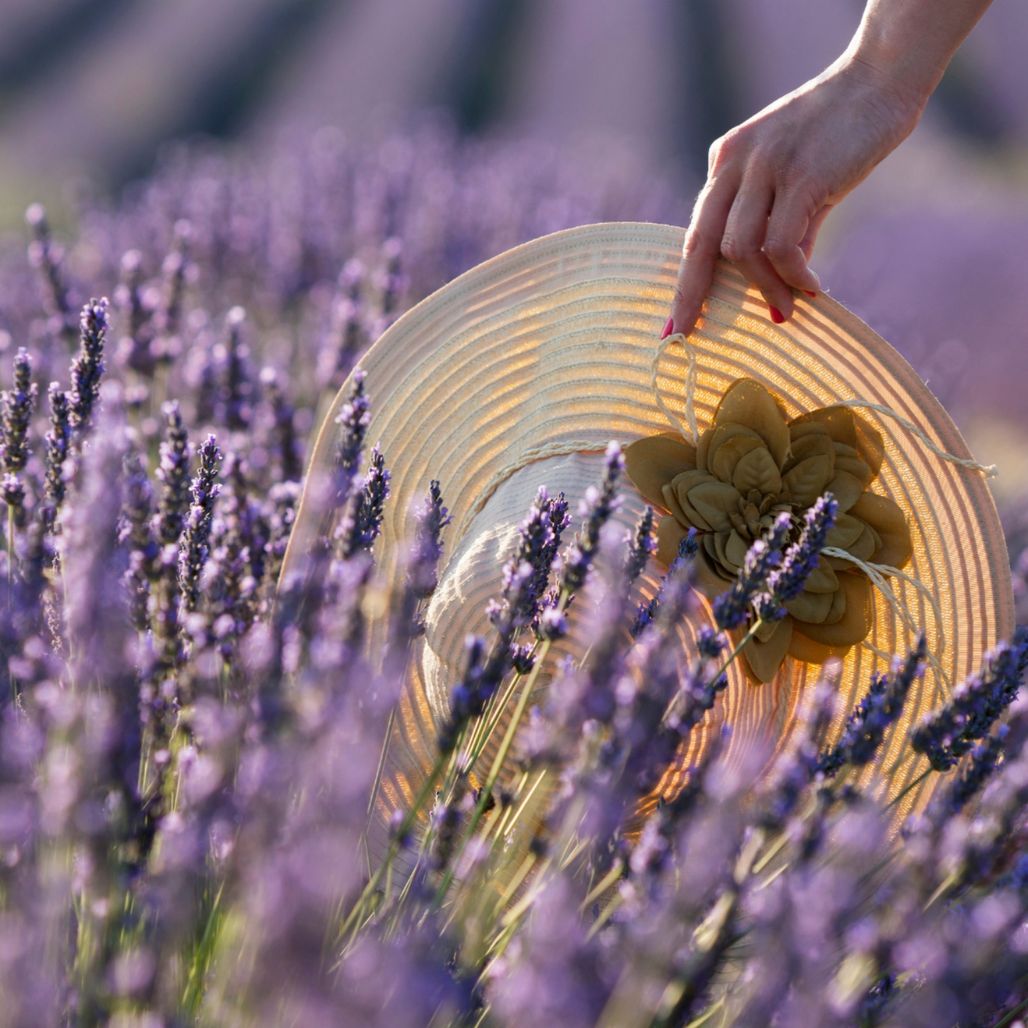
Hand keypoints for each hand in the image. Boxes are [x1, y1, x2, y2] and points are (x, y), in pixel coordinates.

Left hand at [668, 55, 925, 335]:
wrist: (881, 79)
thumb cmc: (842, 133)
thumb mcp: (799, 181)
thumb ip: (785, 230)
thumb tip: (783, 287)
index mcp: (726, 161)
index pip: (697, 230)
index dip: (686, 280)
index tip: (675, 323)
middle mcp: (735, 162)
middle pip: (700, 243)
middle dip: (691, 294)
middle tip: (689, 334)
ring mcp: (765, 167)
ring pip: (741, 249)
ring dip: (764, 288)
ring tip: (786, 308)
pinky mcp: (801, 176)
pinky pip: (781, 245)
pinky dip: (793, 275)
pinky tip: (811, 287)